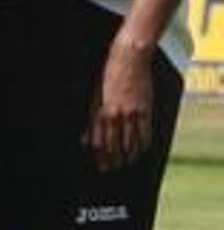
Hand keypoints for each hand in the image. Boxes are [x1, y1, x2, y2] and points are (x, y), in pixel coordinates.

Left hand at [85, 37, 154, 172]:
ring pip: (130, 141)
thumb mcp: (94, 96)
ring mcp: (131, 113)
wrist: (129, 59)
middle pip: (113, 145)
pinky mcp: (145, 109)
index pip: (98, 141)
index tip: (100, 165)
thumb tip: (84, 139)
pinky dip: (143, 143)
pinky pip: (145, 132)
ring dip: (128, 155)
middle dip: (112, 159)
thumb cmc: (109, 75)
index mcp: (100, 111)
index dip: (99, 156)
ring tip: (127, 163)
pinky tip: (142, 150)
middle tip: (112, 169)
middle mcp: (115, 114)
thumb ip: (91, 119)